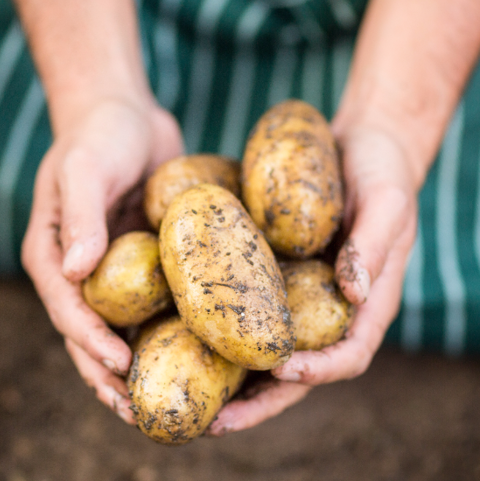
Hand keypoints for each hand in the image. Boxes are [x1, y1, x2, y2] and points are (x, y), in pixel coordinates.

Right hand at [21, 97, 182, 422]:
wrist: (123, 113)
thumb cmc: (98, 135)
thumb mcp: (85, 169)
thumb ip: (79, 218)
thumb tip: (76, 273)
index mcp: (51, 255)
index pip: (67, 310)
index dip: (90, 343)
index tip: (121, 368)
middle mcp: (78, 272)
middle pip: (88, 335)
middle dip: (109, 376)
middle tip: (139, 413)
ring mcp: (111, 272)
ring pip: (121, 330)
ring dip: (138, 366)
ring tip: (164, 403)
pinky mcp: (142, 264)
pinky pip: (152, 305)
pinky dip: (166, 332)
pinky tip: (194, 355)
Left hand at [208, 122, 418, 434]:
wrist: (359, 147)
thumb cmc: (382, 173)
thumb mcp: (388, 203)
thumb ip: (375, 245)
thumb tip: (353, 292)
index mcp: (365, 306)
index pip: (347, 357)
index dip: (316, 373)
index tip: (281, 372)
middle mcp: (328, 310)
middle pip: (297, 371)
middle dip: (259, 400)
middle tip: (215, 421)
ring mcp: (298, 297)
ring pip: (264, 350)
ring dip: (231, 378)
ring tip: (186, 395)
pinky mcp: (272, 278)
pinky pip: (245, 310)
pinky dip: (219, 329)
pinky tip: (180, 333)